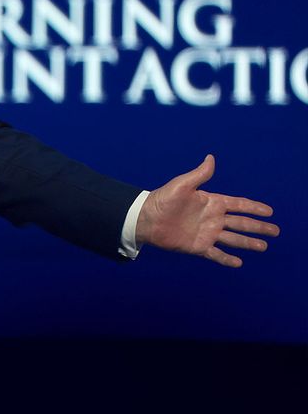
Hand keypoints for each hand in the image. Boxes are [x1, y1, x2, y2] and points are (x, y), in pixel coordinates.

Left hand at [136, 154, 278, 266]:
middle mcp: (212, 218)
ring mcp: (206, 233)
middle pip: (241, 223)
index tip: (269, 211)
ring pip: (233, 239)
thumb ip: (199, 175)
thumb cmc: (162, 199)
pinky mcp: (198, 246)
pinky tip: (238, 263)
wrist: (145, 219)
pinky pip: (216, 254)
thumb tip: (211, 157)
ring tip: (263, 246)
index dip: (254, 207)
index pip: (238, 204)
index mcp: (211, 202)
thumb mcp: (182, 185)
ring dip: (248, 243)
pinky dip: (227, 259)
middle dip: (258, 227)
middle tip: (275, 231)